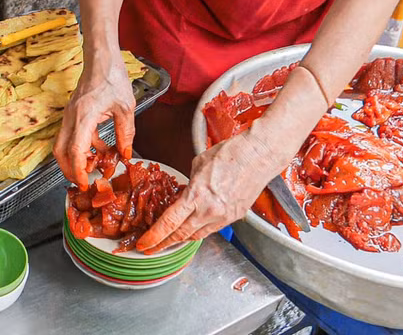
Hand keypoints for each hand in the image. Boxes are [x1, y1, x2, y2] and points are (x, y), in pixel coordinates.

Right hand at [55, 49, 135, 188]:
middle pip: (60, 151)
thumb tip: (125, 154)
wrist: (102, 58)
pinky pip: (73, 135)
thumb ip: (126, 133)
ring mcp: (70, 114)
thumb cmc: (112, 77)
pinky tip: (100, 148)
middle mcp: (71, 117)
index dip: (78, 170)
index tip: (85, 183)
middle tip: (83, 181)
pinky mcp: (73, 112)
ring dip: (75, 158)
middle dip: (69, 170)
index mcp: (83, 117)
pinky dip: (83, 146)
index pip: (74, 151)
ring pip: (63, 144)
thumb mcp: (125, 107)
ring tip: (94, 167)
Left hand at [135, 130, 276, 252]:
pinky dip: (199, 231)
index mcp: (196, 196)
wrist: (258, 155)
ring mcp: (224, 216)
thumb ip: (189, 184)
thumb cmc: (230, 154)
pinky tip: (192, 229)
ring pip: (197, 236)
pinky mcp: (235, 217)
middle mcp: (210, 211)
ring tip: (168, 241)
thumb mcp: (198, 165)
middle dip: (164, 244)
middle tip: (151, 248)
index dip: (154, 237)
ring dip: (181, 240)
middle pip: (181, 235)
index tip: (144, 244)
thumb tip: (185, 193)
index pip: (169, 223)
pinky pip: (212, 229)